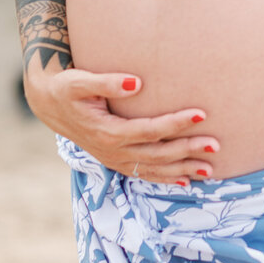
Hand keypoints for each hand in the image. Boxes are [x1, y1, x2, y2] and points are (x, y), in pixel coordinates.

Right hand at [23, 62, 219, 184]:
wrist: (48, 104)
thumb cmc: (66, 88)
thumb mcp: (79, 81)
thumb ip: (107, 83)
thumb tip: (136, 82)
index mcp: (108, 131)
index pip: (150, 130)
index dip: (176, 123)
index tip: (201, 114)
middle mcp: (113, 151)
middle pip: (157, 154)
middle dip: (187, 150)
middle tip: (216, 145)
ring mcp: (114, 159)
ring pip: (154, 168)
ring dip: (182, 169)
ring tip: (210, 169)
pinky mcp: (115, 161)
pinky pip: (144, 174)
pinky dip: (165, 178)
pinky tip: (186, 180)